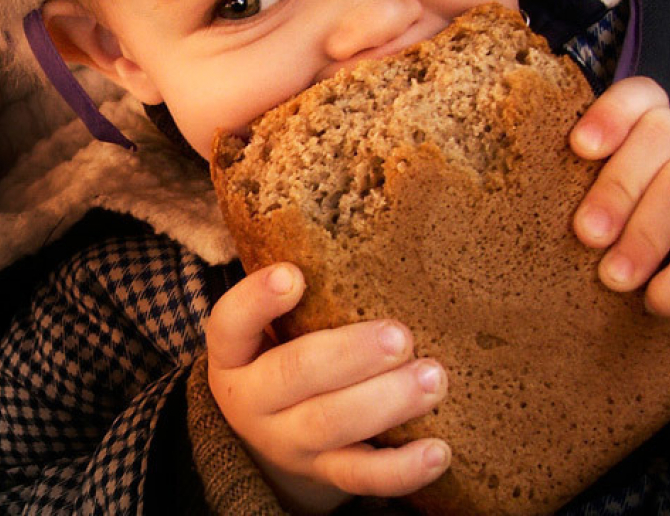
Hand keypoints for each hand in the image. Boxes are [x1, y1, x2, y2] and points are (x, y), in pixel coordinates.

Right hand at [205, 262, 449, 513]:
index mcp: (233, 353)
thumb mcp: (268, 324)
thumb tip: (319, 192)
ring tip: (433, 378)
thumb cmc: (281, 351)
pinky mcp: (325, 473)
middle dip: (349, 355)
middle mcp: (253, 398)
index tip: (293, 274)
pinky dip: (401, 469)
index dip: (257, 300)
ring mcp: (288, 440)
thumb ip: (295, 284)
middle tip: (400, 335)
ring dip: (385, 402)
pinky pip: (361, 477)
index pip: (230, 322)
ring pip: (331, 425)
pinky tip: (439, 449)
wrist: (270, 436)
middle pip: (293, 376)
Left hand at [570, 76, 669, 315]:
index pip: (639, 96)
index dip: (611, 114)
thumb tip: (496, 201)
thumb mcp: (584, 197)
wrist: (663, 266)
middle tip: (586, 234)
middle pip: (661, 135)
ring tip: (613, 278)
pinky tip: (656, 300)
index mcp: (649, 124)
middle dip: (619, 185)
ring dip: (648, 233)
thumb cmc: (609, 229)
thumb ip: (567, 185)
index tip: (579, 147)